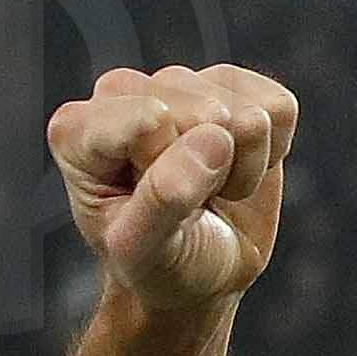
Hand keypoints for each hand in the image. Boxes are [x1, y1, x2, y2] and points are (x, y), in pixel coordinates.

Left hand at [52, 64, 296, 314]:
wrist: (200, 273)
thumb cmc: (159, 263)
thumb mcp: (144, 251)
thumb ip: (163, 200)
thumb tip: (212, 139)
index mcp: (77, 129)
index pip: (149, 122)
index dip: (167, 172)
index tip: (146, 205)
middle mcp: (122, 92)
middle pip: (205, 112)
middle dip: (208, 170)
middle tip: (184, 202)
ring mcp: (180, 83)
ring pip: (246, 113)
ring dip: (239, 167)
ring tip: (207, 191)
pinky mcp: (235, 85)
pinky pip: (279, 109)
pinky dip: (270, 153)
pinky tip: (233, 169)